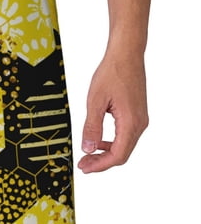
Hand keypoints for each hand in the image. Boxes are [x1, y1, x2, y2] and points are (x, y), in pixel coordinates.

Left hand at [78, 52, 148, 173]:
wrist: (126, 55)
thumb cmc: (112, 73)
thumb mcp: (95, 101)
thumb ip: (91, 127)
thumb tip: (87, 148)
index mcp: (131, 122)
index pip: (118, 155)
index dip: (100, 165)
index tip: (84, 168)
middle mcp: (139, 123)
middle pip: (122, 154)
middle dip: (101, 162)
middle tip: (83, 165)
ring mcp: (140, 119)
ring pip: (124, 146)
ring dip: (106, 153)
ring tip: (87, 155)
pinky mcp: (137, 114)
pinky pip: (125, 136)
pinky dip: (111, 142)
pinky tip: (98, 142)